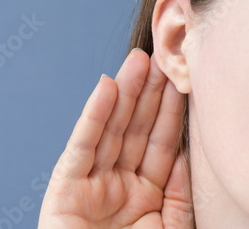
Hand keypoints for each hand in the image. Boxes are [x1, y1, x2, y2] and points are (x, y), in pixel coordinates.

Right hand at [38, 49, 193, 227]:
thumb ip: (181, 193)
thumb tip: (189, 153)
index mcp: (146, 196)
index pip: (160, 145)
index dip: (169, 112)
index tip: (180, 79)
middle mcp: (119, 184)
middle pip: (135, 130)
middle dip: (148, 94)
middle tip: (159, 57)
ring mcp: (91, 183)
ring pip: (110, 130)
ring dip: (124, 95)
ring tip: (138, 63)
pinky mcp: (65, 186)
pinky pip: (82, 146)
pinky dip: (93, 117)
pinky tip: (106, 89)